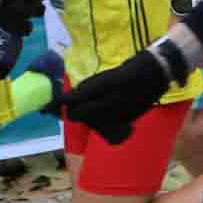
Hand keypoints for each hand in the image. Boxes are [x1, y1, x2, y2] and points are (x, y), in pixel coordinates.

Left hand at [61, 48, 175, 144]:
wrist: (154, 73)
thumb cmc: (129, 70)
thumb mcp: (105, 77)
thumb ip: (89, 89)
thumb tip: (71, 101)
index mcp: (100, 87)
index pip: (72, 100)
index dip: (58, 105)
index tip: (48, 108)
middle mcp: (106, 103)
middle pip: (77, 115)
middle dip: (74, 112)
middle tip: (78, 106)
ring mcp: (116, 114)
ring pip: (91, 124)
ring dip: (90, 120)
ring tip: (100, 109)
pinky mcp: (125, 122)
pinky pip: (107, 132)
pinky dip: (105, 129)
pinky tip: (109, 123)